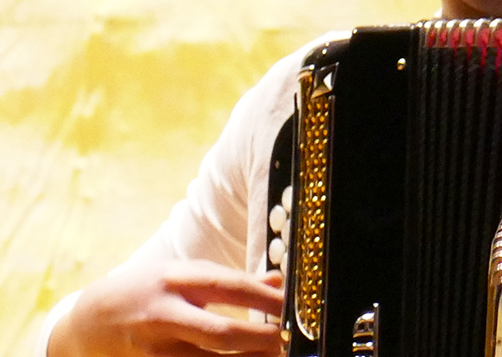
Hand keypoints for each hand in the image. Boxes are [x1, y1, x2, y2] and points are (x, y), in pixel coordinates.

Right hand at [48, 259, 284, 356]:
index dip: (267, 298)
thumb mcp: (183, 273)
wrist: (87, 323)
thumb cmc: (146, 291)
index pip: (230, 287)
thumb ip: (230, 279)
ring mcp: (154, 351)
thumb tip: (278, 280)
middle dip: (263, 340)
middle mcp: (163, 315)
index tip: (294, 306)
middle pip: (221, 333)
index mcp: (175, 280)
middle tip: (291, 341)